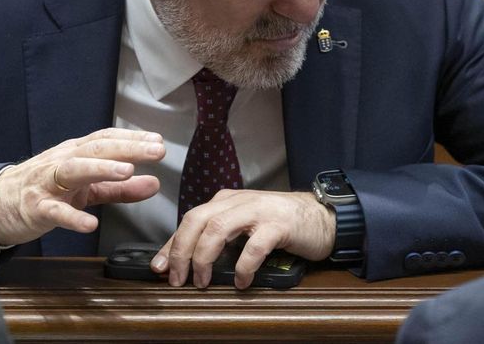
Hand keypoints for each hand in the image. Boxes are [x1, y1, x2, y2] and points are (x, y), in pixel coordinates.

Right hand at [0, 128, 165, 245]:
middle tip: (156, 151)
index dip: (133, 138)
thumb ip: (119, 187)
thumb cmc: (45, 190)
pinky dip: (72, 217)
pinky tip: (90, 224)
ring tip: (127, 171)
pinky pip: (54, 212)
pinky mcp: (35, 208)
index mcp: (75, 154)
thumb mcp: (85, 187)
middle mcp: (62, 162)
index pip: (106, 139)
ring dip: (101, 169)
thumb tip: (154, 183)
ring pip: (74, 170)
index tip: (158, 141)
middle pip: (96, 149)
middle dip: (127, 148)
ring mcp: (47, 184)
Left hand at [150, 190, 334, 288]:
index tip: (159, 267)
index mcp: (226, 201)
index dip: (171, 244)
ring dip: (204, 256)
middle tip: (177, 278)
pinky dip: (243, 265)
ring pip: (218, 227)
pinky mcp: (279, 225)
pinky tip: (241, 281)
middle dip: (181, 250)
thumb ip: (219, 238)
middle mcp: (239, 201)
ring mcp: (259, 211)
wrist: (324, 217)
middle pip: (197, 219)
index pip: (189, 219)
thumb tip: (187, 262)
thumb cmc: (281, 225)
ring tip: (202, 282)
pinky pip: (254, 245)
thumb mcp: (244, 227)